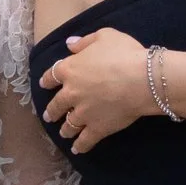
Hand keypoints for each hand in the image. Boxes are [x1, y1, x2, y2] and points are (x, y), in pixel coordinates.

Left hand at [37, 27, 157, 153]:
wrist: (141, 80)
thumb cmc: (124, 54)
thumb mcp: (105, 36)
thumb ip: (84, 41)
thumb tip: (69, 44)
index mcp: (70, 70)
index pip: (52, 76)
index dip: (47, 81)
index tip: (44, 85)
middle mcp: (71, 93)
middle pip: (56, 105)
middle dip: (51, 111)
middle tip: (49, 115)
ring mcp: (83, 113)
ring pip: (68, 125)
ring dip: (65, 129)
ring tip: (63, 133)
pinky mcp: (97, 128)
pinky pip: (85, 140)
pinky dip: (80, 146)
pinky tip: (76, 149)